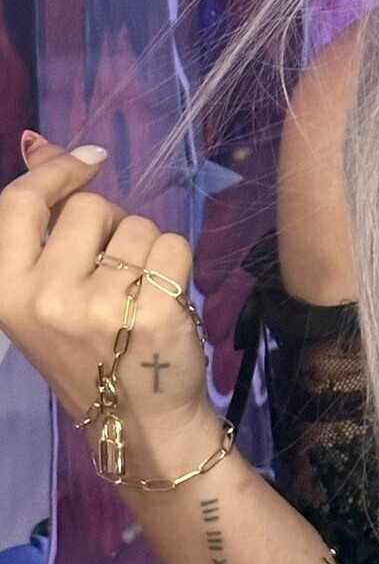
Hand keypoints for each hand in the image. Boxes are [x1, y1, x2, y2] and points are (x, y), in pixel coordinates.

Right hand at [0, 135, 210, 439]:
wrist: (139, 422)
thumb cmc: (91, 352)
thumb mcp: (46, 292)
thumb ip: (40, 220)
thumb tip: (36, 141)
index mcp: (6, 293)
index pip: (16, 205)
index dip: (54, 171)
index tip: (87, 161)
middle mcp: (44, 299)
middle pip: (89, 207)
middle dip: (111, 223)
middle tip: (113, 270)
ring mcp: (98, 306)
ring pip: (136, 225)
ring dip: (145, 248)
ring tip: (136, 294)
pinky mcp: (152, 309)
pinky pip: (172, 245)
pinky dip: (176, 263)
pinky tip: (164, 299)